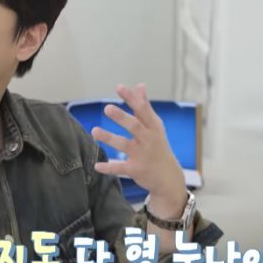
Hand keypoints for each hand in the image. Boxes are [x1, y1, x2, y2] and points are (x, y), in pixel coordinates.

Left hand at [90, 83, 186, 200]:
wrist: (168, 177)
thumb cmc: (158, 146)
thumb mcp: (155, 126)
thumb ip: (145, 106)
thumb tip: (140, 85)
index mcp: (153, 126)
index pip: (142, 109)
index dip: (131, 98)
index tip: (119, 87)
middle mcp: (148, 139)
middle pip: (134, 126)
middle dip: (121, 117)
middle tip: (107, 108)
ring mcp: (142, 155)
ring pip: (124, 145)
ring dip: (109, 138)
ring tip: (94, 131)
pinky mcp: (136, 170)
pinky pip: (120, 168)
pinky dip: (109, 167)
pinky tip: (97, 166)